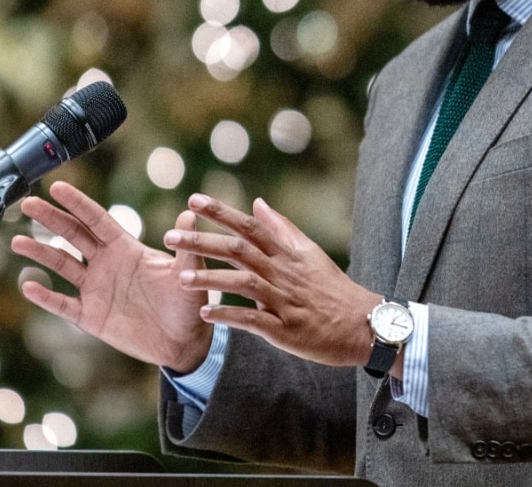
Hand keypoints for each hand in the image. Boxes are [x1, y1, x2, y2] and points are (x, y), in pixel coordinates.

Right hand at [10, 181, 213, 373]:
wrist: (185, 342)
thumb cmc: (189, 303)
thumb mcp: (188, 272)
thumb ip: (185, 246)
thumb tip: (190, 215)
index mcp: (127, 249)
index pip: (97, 220)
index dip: (78, 204)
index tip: (57, 187)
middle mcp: (106, 264)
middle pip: (73, 235)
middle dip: (51, 219)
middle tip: (28, 203)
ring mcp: (96, 290)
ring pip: (61, 265)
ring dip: (40, 252)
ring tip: (17, 241)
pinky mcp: (91, 317)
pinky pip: (63, 304)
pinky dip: (46, 296)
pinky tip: (28, 285)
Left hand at [164, 194, 380, 368]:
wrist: (363, 324)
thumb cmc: (332, 288)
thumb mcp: (309, 253)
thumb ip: (282, 228)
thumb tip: (257, 203)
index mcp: (286, 254)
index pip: (249, 226)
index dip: (221, 213)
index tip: (192, 200)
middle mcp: (283, 273)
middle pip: (239, 250)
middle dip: (202, 242)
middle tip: (168, 236)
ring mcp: (284, 301)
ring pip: (243, 283)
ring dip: (210, 279)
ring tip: (178, 278)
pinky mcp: (286, 330)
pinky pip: (253, 321)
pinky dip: (229, 315)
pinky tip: (205, 313)